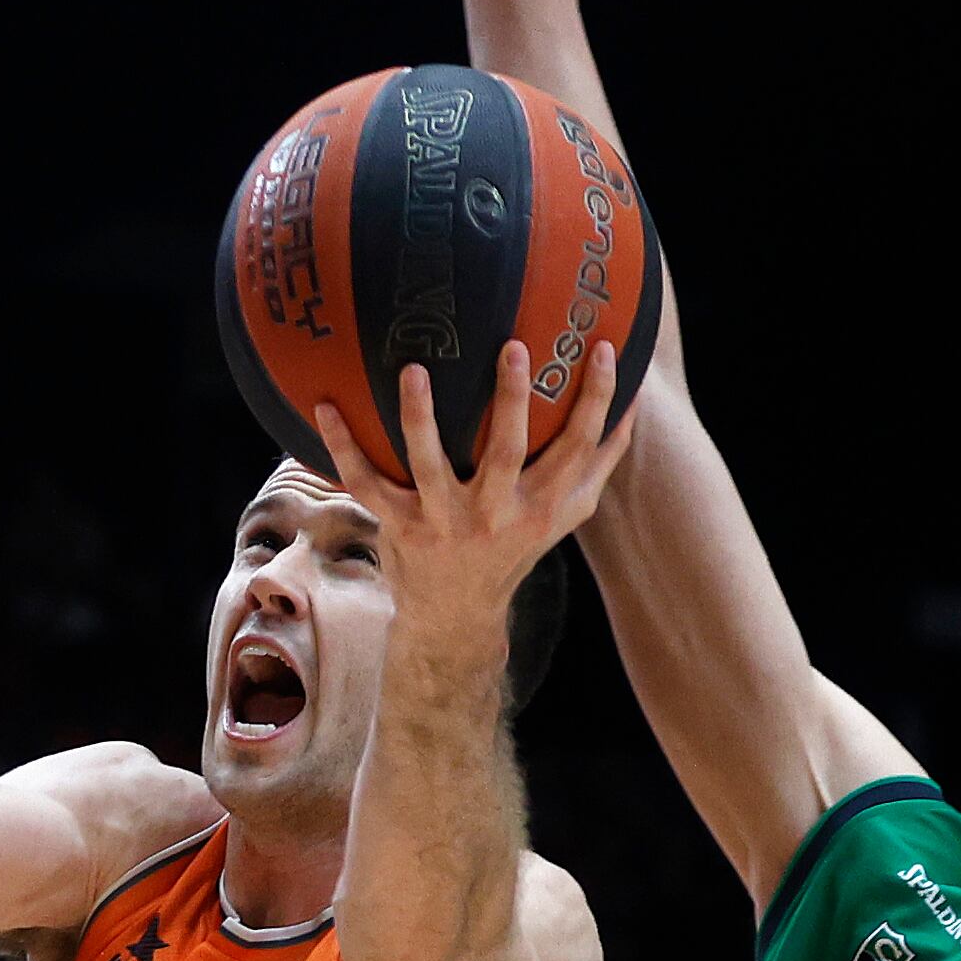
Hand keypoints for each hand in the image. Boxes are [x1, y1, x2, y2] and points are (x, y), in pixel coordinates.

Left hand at [315, 339, 636, 641]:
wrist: (456, 613)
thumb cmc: (516, 545)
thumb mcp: (565, 512)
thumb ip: (598, 461)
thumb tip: (634, 400)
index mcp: (543, 506)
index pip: (581, 447)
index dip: (597, 398)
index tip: (604, 347)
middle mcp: (496, 514)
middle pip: (509, 452)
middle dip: (513, 400)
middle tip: (513, 347)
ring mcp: (444, 522)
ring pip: (430, 464)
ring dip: (421, 417)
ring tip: (412, 369)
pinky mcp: (400, 526)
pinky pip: (366, 483)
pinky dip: (343, 447)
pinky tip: (326, 406)